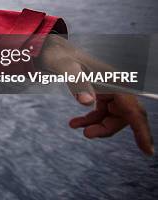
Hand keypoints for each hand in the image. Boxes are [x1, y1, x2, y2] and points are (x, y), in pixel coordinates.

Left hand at [39, 35, 153, 154]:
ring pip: (113, 117)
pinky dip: (91, 121)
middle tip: (87, 134)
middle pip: (124, 117)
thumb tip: (87, 102)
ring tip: (74, 126)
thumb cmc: (61, 56)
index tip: (148, 151)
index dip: (142, 132)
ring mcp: (111, 90)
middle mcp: (118, 86)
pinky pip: (103, 113)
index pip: (134, 110)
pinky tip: (75, 124)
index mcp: (115, 81)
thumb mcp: (66, 67)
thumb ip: (77, 82)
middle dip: (107, 129)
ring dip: (96, 126)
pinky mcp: (103, 93)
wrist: (54, 50)